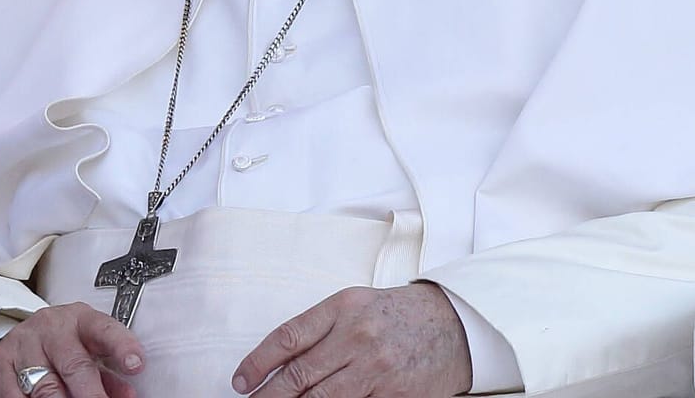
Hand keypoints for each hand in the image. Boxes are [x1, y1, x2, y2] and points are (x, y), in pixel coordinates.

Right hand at [0, 302, 143, 397]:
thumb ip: (107, 375)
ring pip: (45, 386)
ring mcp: (23, 344)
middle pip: (75, 364)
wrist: (12, 343)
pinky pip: (14, 394)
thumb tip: (127, 395)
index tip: (136, 365)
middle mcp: (52, 328)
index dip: (121, 347)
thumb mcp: (86, 352)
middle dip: (91, 394)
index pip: (104, 330)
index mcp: (80, 321)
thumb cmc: (59, 349)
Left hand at [232, 283, 470, 396]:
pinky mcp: (396, 394)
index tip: (240, 381)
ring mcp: (377, 369)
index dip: (258, 362)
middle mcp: (357, 336)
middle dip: (269, 395)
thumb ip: (319, 330)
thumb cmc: (395, 315)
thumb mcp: (354, 306)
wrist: (454, 324)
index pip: (288, 337)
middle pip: (300, 374)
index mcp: (342, 308)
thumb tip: (279, 363)